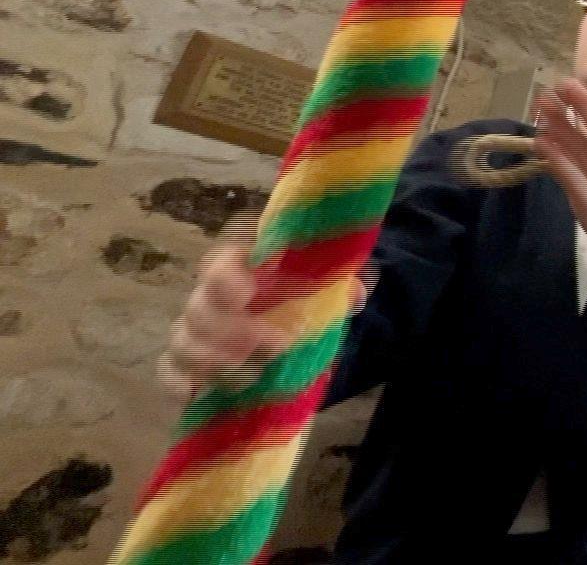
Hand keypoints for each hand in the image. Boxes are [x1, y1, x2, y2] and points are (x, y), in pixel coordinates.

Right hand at [159, 222, 369, 399]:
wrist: (288, 344)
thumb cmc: (302, 306)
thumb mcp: (326, 296)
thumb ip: (340, 290)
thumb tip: (354, 295)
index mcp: (244, 270)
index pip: (222, 259)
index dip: (225, 272)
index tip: (246, 290)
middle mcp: (212, 297)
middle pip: (199, 305)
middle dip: (234, 328)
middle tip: (277, 345)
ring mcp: (194, 330)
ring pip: (181, 339)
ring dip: (211, 359)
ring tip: (251, 374)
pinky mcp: (185, 365)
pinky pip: (168, 371)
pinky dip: (179, 383)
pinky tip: (200, 392)